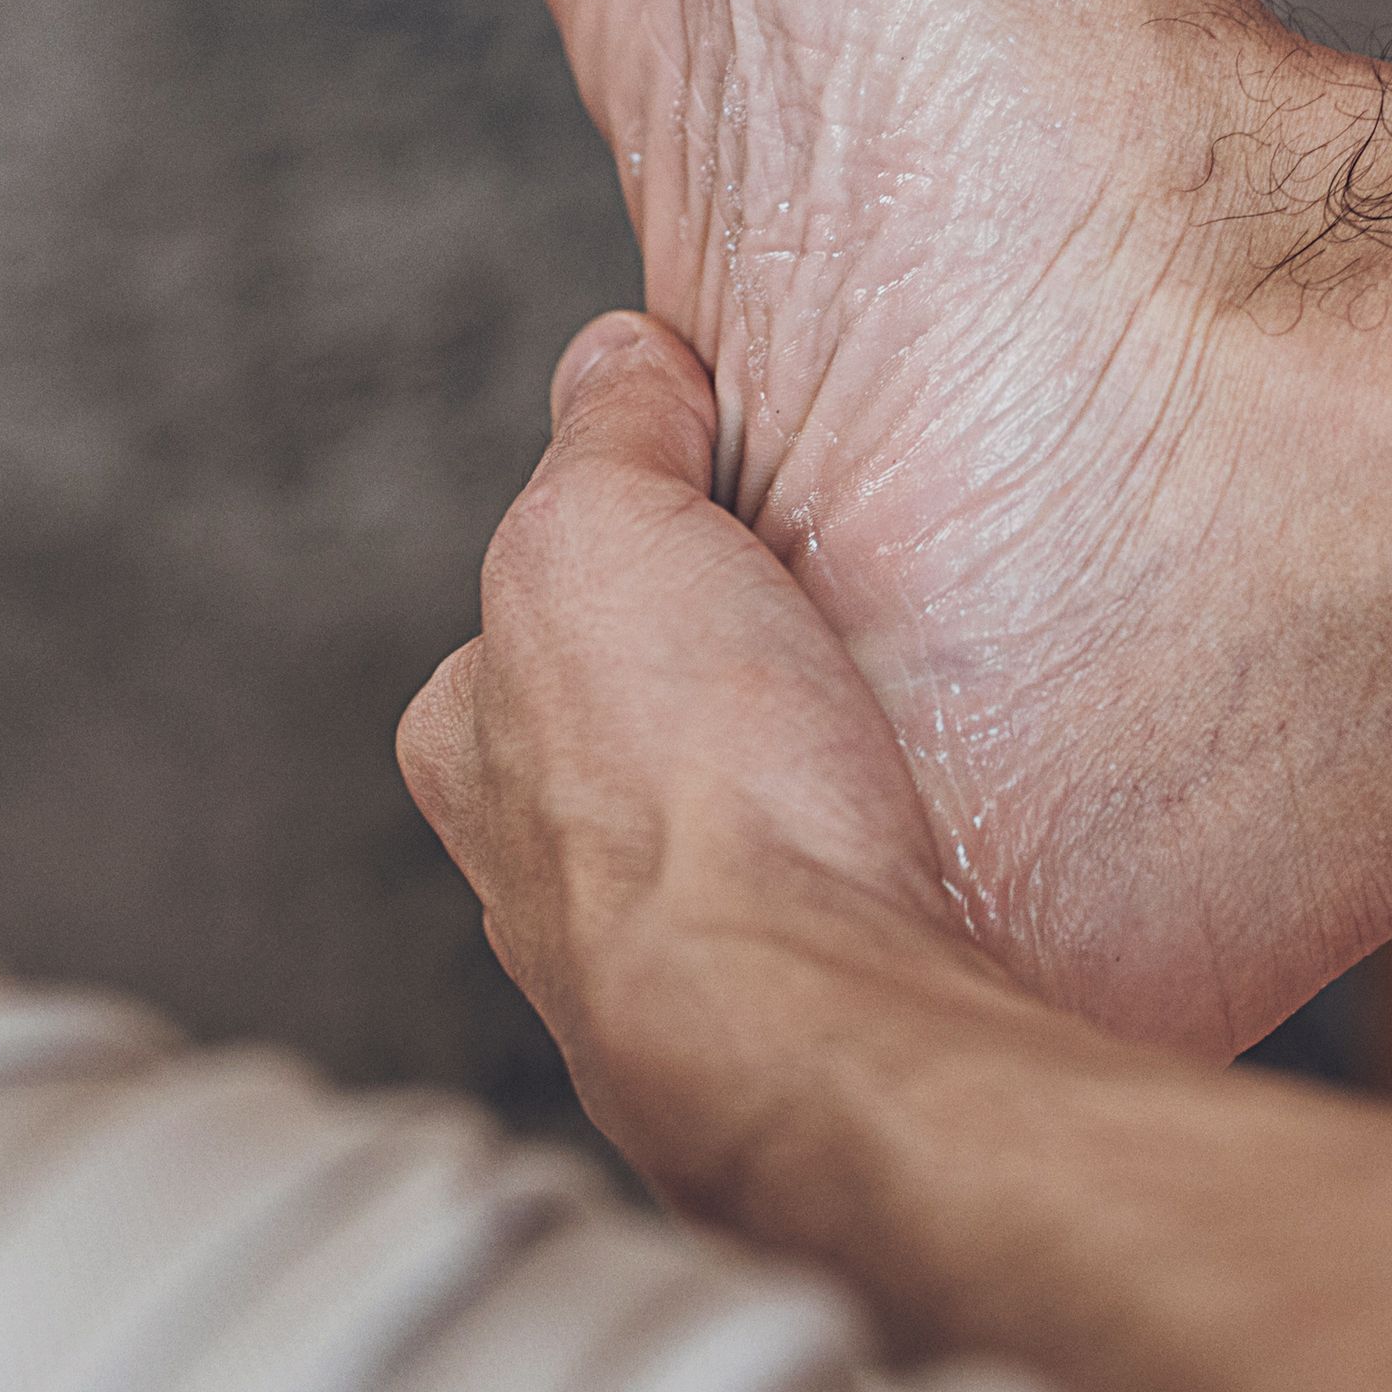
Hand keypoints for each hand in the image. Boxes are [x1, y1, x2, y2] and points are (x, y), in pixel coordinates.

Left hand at [400, 312, 1039, 1200]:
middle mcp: (536, 875)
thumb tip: (618, 355)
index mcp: (472, 748)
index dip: (633, 526)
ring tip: (888, 738)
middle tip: (823, 628)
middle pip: (632, 723)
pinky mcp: (770, 1037)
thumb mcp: (602, 527)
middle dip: (716, 677)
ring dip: (797, 787)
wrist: (806, 1022)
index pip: (533, 598)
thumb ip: (606, 435)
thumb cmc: (688, 790)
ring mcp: (651, 971)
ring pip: (723, 833)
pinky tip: (918, 850)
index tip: (727, 494)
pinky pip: (817, 916)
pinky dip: (862, 872)